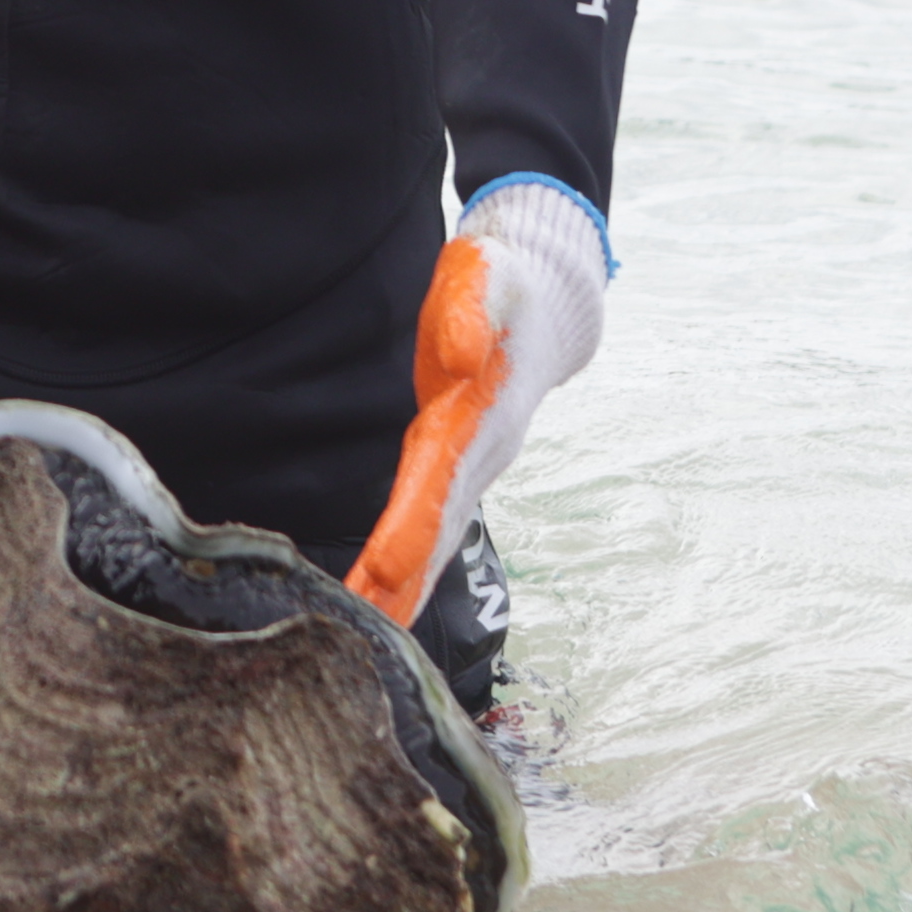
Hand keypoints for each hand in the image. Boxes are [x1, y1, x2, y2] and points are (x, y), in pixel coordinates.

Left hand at [346, 180, 608, 625]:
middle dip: (406, 580)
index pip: (441, 478)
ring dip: (406, 586)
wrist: (545, 303)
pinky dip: (408, 564)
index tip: (387, 569)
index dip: (414, 523)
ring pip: (437, 534)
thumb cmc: (503, 282)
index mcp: (481, 414)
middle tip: (368, 631)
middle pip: (439, 525)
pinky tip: (383, 598)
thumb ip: (471, 312)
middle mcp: (481, 452)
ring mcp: (474, 464)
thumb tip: (459, 354)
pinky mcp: (458, 465)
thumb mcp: (485, 277)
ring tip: (366, 634)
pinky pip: (430, 522)